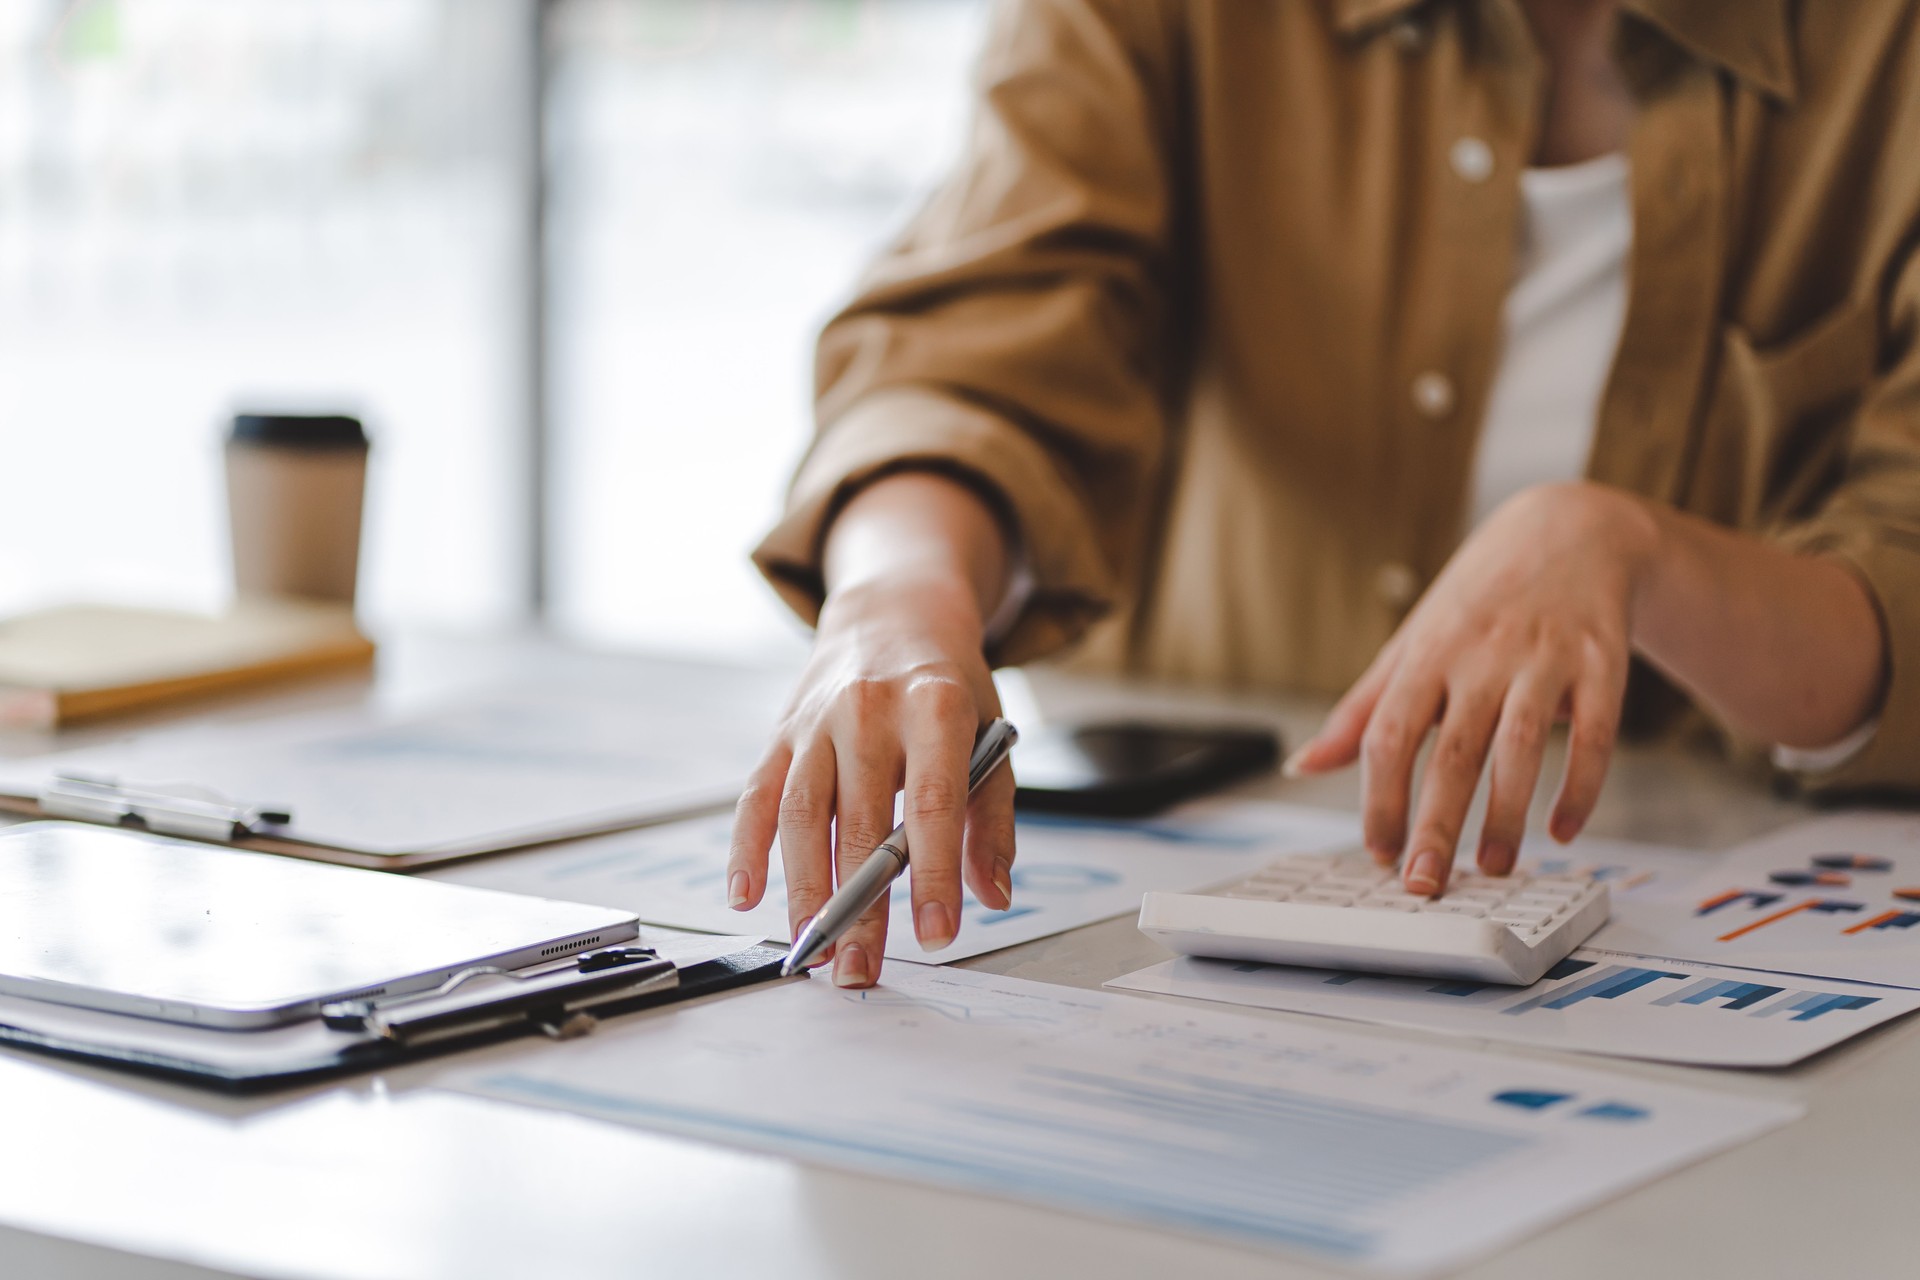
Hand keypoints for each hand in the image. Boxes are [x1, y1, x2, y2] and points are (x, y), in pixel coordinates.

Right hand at [726, 573, 1014, 987]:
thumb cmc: (949, 686)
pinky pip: (756, 796)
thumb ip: (994, 820)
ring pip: (801, 815)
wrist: (894, 612)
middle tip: (862, 969)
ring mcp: (817, 720)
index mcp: (935, 707)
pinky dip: (747, 849)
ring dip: (804, 891)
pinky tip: (747, 896)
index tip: (937, 933)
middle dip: (860, 906)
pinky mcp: (781, 732)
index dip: (935, 874)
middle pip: (860, 822)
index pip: (934, 803)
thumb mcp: (994, 735)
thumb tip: (993, 896)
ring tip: (815, 950)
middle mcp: (869, 709)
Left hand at [1286, 482, 1658, 894]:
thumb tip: (1302, 766)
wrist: (1570, 532)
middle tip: (1426, 883)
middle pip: (1453, 751)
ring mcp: (1544, 659)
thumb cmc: (1478, 600)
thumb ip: (1362, 711)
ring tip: (1494, 867)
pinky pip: (1595, 736)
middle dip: (1436, 823)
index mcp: (1427, 654)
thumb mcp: (1412, 644)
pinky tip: (1564, 829)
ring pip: (1522, 748)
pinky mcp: (1602, 664)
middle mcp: (1482, 656)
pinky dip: (1582, 786)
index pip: (1390, 734)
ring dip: (1507, 816)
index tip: (1379, 850)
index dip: (1381, 797)